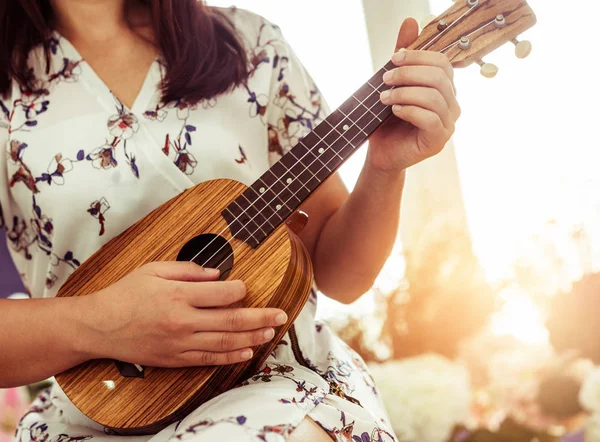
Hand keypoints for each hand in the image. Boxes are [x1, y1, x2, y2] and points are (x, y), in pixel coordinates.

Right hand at [82, 262, 287, 366]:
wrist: (99, 326)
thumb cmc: (125, 294)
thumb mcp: (153, 270)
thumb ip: (187, 269)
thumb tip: (217, 273)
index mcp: (178, 295)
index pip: (222, 293)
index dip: (241, 290)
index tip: (246, 287)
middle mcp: (183, 321)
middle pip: (232, 321)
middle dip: (261, 317)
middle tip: (281, 314)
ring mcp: (180, 343)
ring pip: (225, 342)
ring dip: (252, 337)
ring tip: (271, 332)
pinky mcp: (175, 358)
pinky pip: (209, 359)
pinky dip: (231, 356)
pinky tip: (247, 351)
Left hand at [367, 17, 460, 172]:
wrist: (381, 152)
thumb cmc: (388, 119)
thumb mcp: (393, 84)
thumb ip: (403, 57)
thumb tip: (411, 21)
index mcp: (444, 88)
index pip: (442, 63)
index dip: (418, 56)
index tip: (393, 58)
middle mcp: (451, 104)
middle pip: (439, 77)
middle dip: (408, 73)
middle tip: (385, 79)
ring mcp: (448, 123)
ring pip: (434, 97)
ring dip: (405, 93)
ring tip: (384, 98)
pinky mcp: (438, 140)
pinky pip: (430, 119)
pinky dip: (409, 110)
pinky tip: (395, 110)